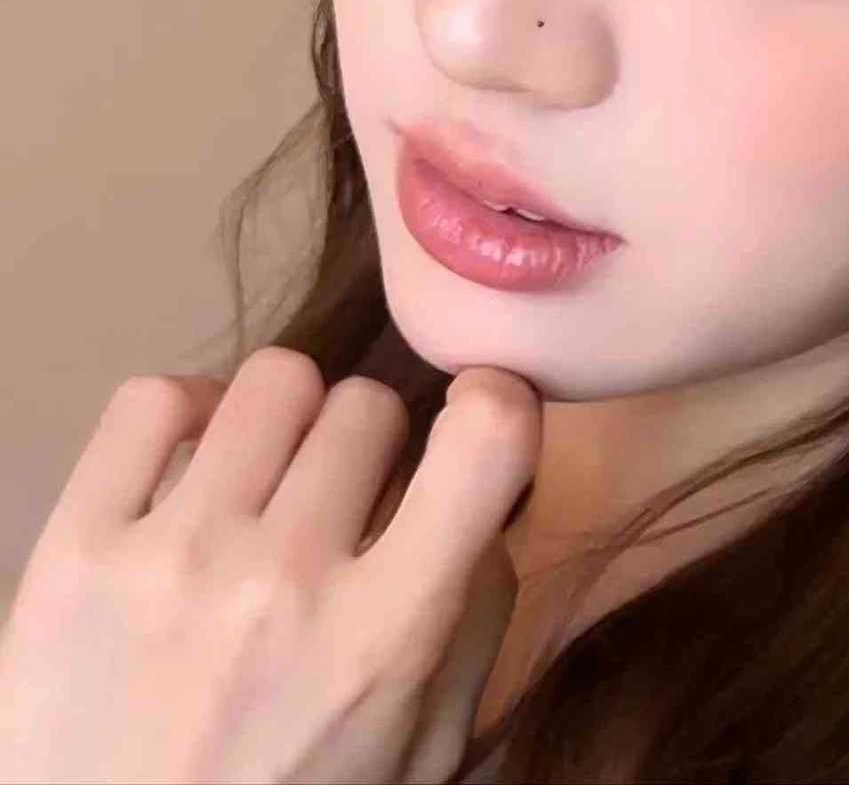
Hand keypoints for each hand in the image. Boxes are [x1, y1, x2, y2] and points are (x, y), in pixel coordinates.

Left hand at [0, 347, 538, 783]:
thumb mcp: (424, 752)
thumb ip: (475, 618)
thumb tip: (486, 489)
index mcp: (384, 637)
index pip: (489, 436)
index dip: (498, 406)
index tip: (476, 427)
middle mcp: (283, 580)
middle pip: (369, 404)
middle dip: (373, 451)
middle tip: (344, 513)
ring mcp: (169, 560)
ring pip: (277, 380)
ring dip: (289, 428)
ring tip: (265, 490)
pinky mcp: (70, 553)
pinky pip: (152, 400)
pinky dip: (187, 414)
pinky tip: (197, 469)